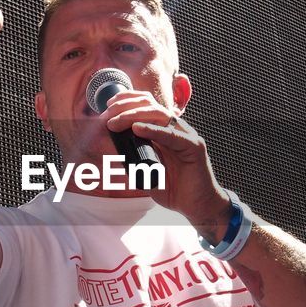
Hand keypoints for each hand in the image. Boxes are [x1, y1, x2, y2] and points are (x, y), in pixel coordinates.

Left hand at [101, 90, 227, 232]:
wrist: (197, 206)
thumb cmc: (174, 189)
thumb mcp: (147, 171)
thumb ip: (134, 158)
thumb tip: (114, 148)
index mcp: (166, 131)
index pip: (148, 106)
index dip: (129, 101)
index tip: (109, 105)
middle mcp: (177, 129)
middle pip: (151, 107)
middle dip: (127, 107)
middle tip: (107, 115)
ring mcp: (187, 136)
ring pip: (159, 116)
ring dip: (134, 116)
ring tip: (116, 122)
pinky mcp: (194, 148)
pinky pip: (172, 135)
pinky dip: (153, 130)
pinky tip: (137, 129)